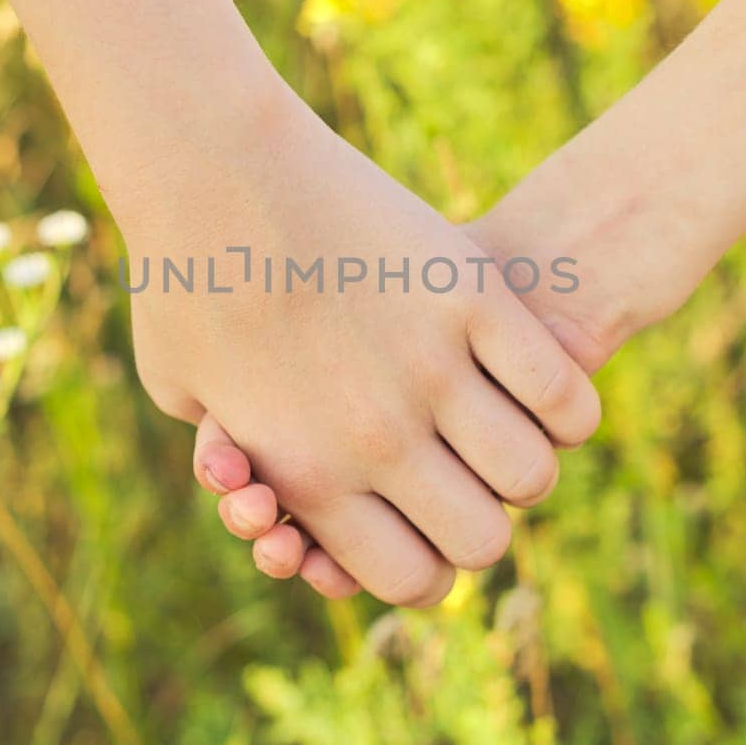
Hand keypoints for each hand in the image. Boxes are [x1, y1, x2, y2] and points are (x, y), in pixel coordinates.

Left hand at [190, 150, 710, 597]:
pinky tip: (539, 381)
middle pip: (482, 542)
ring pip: (530, 472)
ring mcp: (429, 368)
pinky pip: (562, 392)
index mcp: (308, 476)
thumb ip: (231, 458)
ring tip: (507, 425)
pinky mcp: (471, 297)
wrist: (213, 165)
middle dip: (481, 519)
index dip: (430, 565)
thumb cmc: (182, 277)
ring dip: (526, 460)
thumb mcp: (180, 391)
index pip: (412, 579)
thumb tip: (267, 495)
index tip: (427, 525)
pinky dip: (565, 404)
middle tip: (469, 475)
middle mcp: (374, 440)